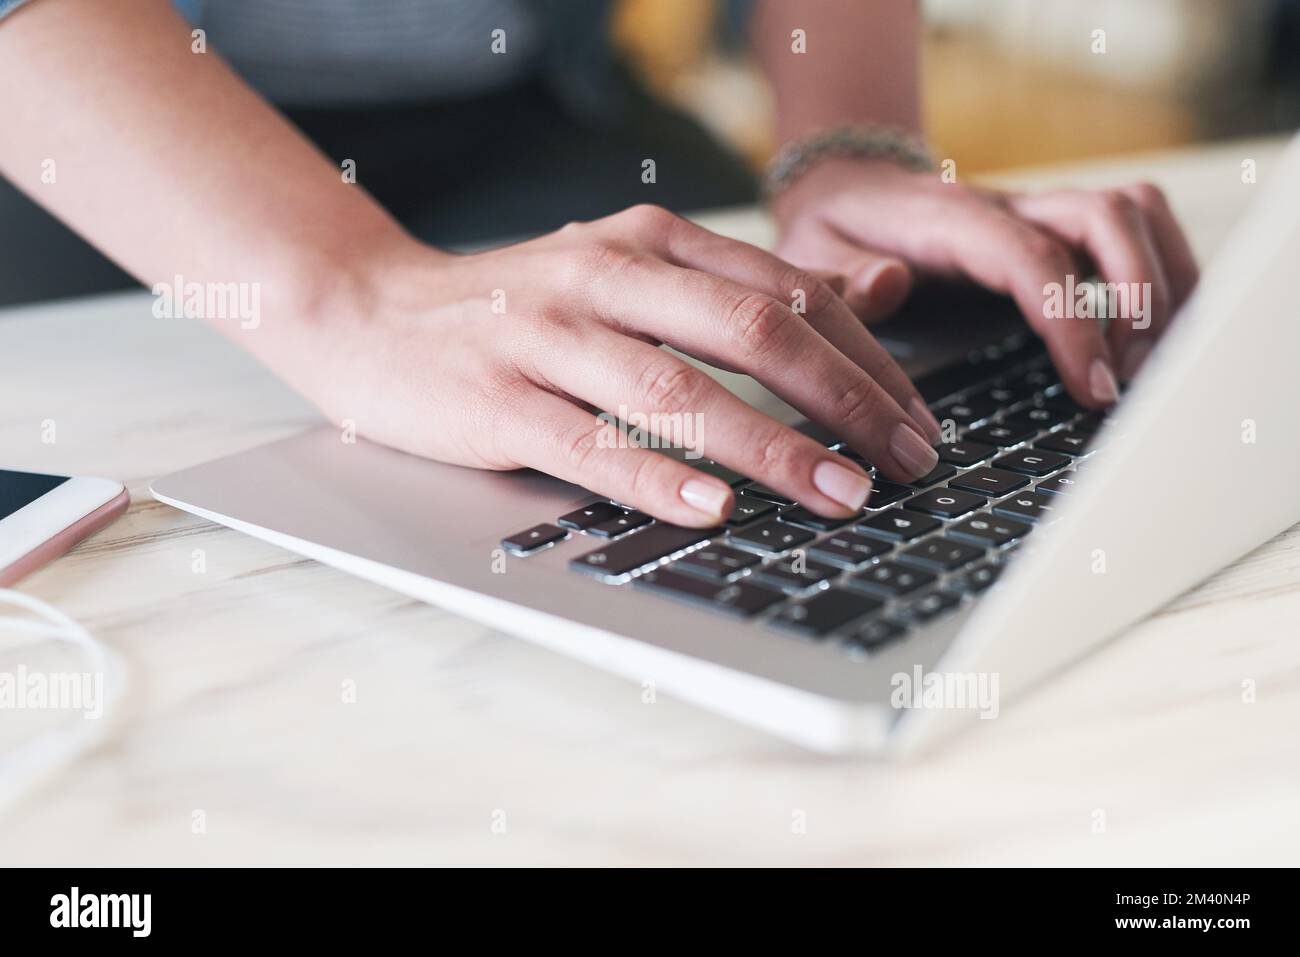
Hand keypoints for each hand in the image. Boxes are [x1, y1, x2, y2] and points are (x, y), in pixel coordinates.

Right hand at [287, 205, 943, 527]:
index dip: (865, 358)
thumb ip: (745, 285)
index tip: (916, 421)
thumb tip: (880, 289)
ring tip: (839, 495)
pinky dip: (656, 477)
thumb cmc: (519, 306)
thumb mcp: (634, 272)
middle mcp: (607, 272)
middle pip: (751, 332)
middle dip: (844, 401)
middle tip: (906, 462)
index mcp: (650, 239)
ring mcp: (547, 333)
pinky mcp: (496, 397)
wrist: (370, 310)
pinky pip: (588, 442)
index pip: (785, 292)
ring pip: (677, 389)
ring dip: (770, 447)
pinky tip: (712, 508)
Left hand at [771, 158, 1199, 406]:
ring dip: (1165, 282)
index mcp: (950, 219)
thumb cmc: (829, 232)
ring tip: (1155, 364)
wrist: (845, 191)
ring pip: (1135, 213)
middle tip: (1133, 380)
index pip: (1032, 258)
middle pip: (1108, 216)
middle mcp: (1007, 207)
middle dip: (1141, 296)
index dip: (1072, 321)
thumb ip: (837, 279)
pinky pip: (1131, 232)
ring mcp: (1037, 215)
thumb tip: (888, 284)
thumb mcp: (809, 256)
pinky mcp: (1054, 233)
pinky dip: (1161, 277)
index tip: (1095, 387)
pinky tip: (1155, 341)